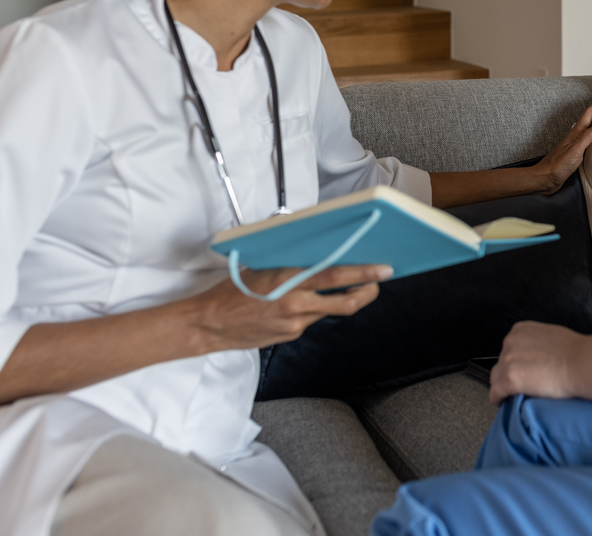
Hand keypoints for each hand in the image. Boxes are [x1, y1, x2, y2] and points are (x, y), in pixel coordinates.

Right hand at [188, 263, 391, 351]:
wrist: (210, 324)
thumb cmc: (231, 291)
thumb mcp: (262, 267)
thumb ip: (290, 264)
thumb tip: (316, 255)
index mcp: (287, 279)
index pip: (334, 276)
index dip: (362, 273)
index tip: (381, 268)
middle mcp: (295, 303)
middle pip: (344, 301)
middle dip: (368, 290)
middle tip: (380, 279)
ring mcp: (294, 323)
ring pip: (330, 311)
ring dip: (343, 300)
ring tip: (354, 288)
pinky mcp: (290, 335)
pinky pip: (311, 320)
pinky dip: (314, 309)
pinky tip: (306, 302)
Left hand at [489, 321, 583, 403]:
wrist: (581, 363)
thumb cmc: (575, 352)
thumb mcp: (551, 336)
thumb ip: (538, 344)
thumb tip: (537, 356)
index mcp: (520, 330)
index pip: (508, 350)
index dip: (514, 363)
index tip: (520, 371)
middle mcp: (510, 342)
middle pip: (501, 363)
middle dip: (509, 374)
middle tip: (521, 386)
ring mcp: (508, 360)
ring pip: (496, 378)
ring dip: (503, 387)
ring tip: (513, 396)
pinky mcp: (510, 379)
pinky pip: (496, 392)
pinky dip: (498, 399)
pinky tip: (504, 403)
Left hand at [532, 92, 591, 194]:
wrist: (545, 178)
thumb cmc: (558, 165)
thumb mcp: (575, 150)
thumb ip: (588, 136)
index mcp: (576, 133)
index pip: (590, 113)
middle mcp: (576, 136)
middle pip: (590, 118)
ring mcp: (575, 144)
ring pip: (589, 128)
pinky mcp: (575, 153)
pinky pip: (589, 139)